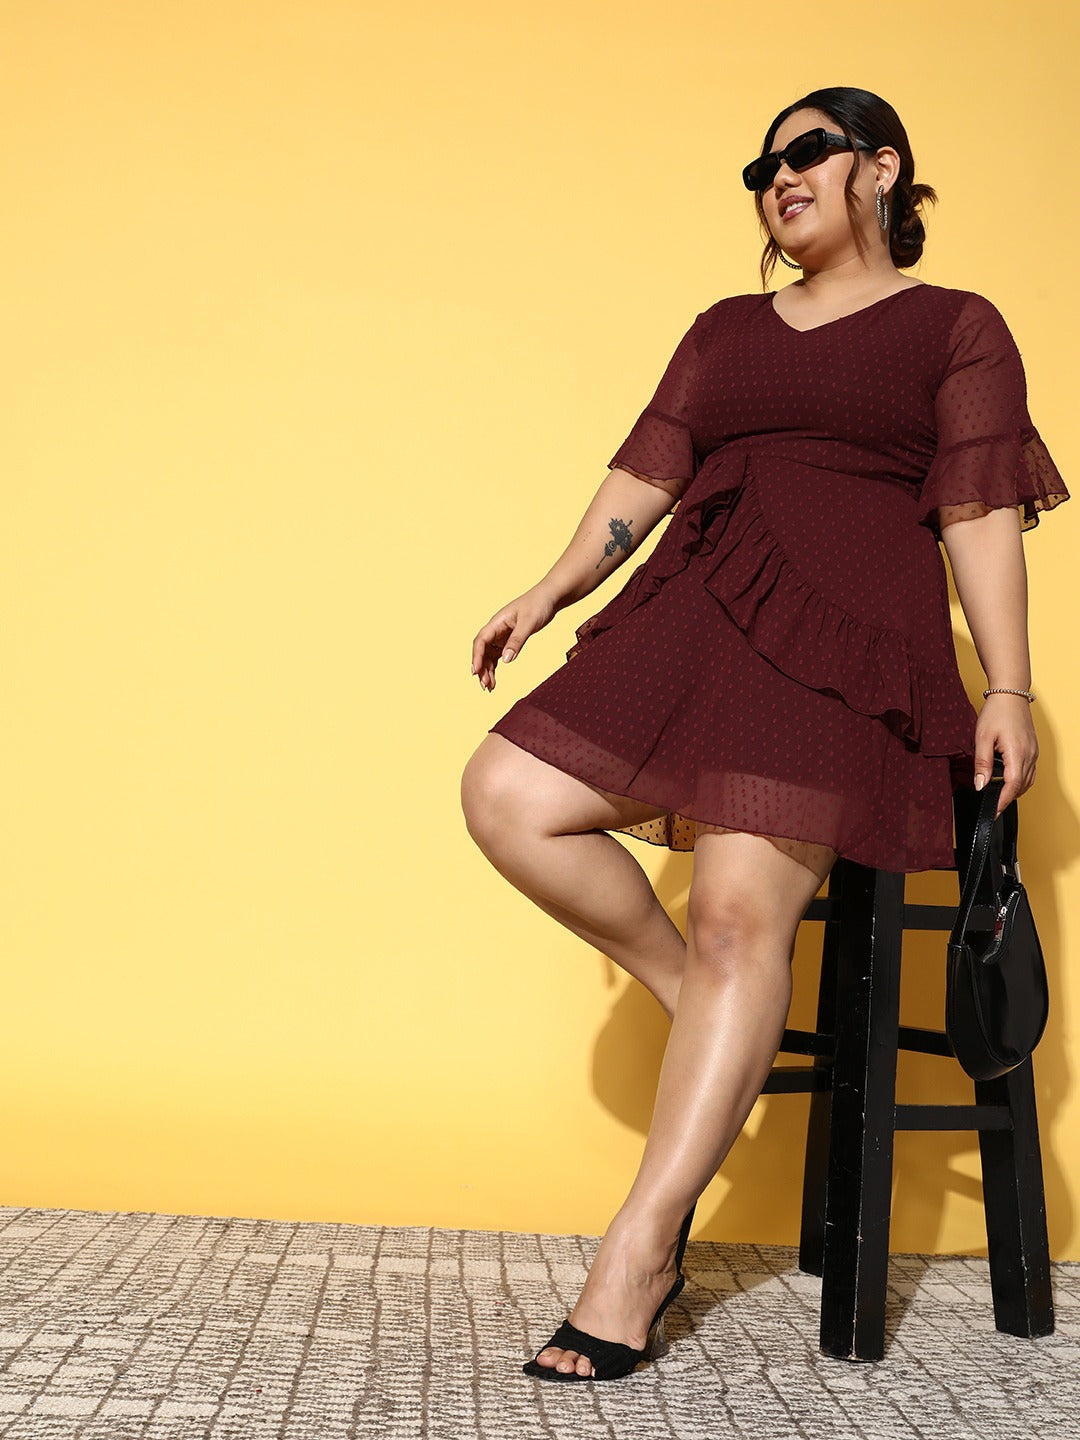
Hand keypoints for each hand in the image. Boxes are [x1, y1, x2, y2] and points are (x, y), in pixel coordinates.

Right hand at [471, 585, 557, 690]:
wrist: (549, 598)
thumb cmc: (538, 605)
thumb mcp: (528, 623)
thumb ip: (517, 641)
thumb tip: (506, 660)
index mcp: (496, 622)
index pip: (481, 641)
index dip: (476, 656)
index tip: (476, 671)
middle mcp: (496, 629)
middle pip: (483, 651)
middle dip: (481, 668)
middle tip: (485, 686)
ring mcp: (501, 635)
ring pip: (489, 655)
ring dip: (487, 671)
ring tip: (489, 687)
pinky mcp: (509, 640)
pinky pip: (498, 656)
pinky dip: (495, 667)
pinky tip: (495, 679)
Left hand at [973, 694, 1038, 817]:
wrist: (1011, 694)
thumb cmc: (996, 712)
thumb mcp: (982, 738)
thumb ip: (982, 763)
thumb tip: (980, 785)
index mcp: (1017, 753)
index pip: (1012, 786)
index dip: (1002, 802)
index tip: (993, 812)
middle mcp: (1030, 755)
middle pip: (1021, 786)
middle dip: (1007, 799)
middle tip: (992, 806)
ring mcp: (1034, 752)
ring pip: (1028, 781)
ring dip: (1014, 790)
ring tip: (998, 795)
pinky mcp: (1033, 749)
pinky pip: (1029, 771)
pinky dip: (1020, 780)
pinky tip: (1007, 780)